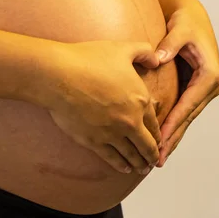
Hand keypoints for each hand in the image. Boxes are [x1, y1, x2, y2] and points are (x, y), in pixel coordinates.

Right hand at [38, 41, 161, 174]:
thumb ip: (144, 52)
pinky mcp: (93, 140)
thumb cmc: (87, 60)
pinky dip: (120, 165)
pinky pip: (111, 157)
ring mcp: (111, 133)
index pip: (154, 123)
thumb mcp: (122, 49)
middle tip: (154, 161)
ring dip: (139, 163)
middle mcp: (130, 121)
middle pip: (146, 144)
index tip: (159, 141)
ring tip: (142, 169)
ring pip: (131, 154)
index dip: (158, 134)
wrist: (59, 75)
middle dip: (152, 155)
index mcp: (140, 100)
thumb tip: (157, 58)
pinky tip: (124, 169)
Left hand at [155, 5, 218, 166]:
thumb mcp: (179, 30)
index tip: (159, 139)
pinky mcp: (194, 90)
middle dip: (172, 139)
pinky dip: (172, 127)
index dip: (173, 123)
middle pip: (188, 118)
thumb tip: (159, 58)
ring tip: (157, 158)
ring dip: (172, 138)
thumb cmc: (185, 22)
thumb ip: (169, 45)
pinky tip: (160, 141)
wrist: (191, 16)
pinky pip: (182, 112)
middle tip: (156, 159)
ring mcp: (203, 90)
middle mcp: (209, 86)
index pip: (188, 105)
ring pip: (185, 119)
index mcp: (209, 75)